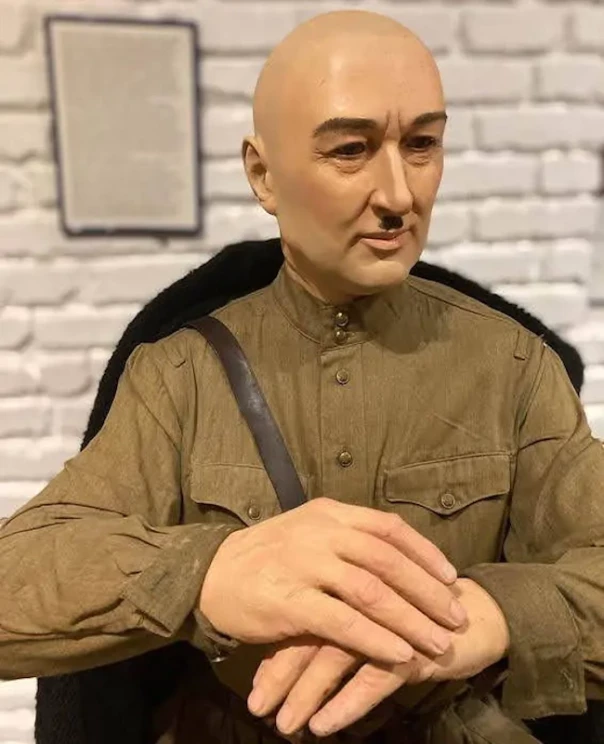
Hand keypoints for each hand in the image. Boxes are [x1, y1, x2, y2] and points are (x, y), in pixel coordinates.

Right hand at [200, 498, 465, 664]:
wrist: (211, 573)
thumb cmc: (267, 556)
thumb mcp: (307, 531)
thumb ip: (346, 540)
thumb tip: (395, 557)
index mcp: (330, 514)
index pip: (388, 527)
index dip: (424, 553)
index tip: (450, 577)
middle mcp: (321, 533)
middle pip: (388, 560)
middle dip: (427, 591)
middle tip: (456, 616)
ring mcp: (305, 564)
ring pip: (372, 591)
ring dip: (410, 619)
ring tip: (437, 643)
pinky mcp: (291, 601)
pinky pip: (344, 622)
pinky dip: (376, 639)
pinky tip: (399, 655)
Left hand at [248, 578, 508, 737]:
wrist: (474, 615)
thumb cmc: (413, 611)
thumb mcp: (368, 612)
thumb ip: (331, 615)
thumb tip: (280, 644)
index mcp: (346, 578)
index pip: (301, 611)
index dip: (274, 648)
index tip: (254, 685)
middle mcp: (362, 596)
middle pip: (311, 633)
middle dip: (282, 675)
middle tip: (259, 708)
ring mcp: (387, 621)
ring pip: (335, 657)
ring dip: (307, 694)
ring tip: (285, 724)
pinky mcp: (412, 647)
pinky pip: (372, 679)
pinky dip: (346, 703)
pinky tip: (325, 725)